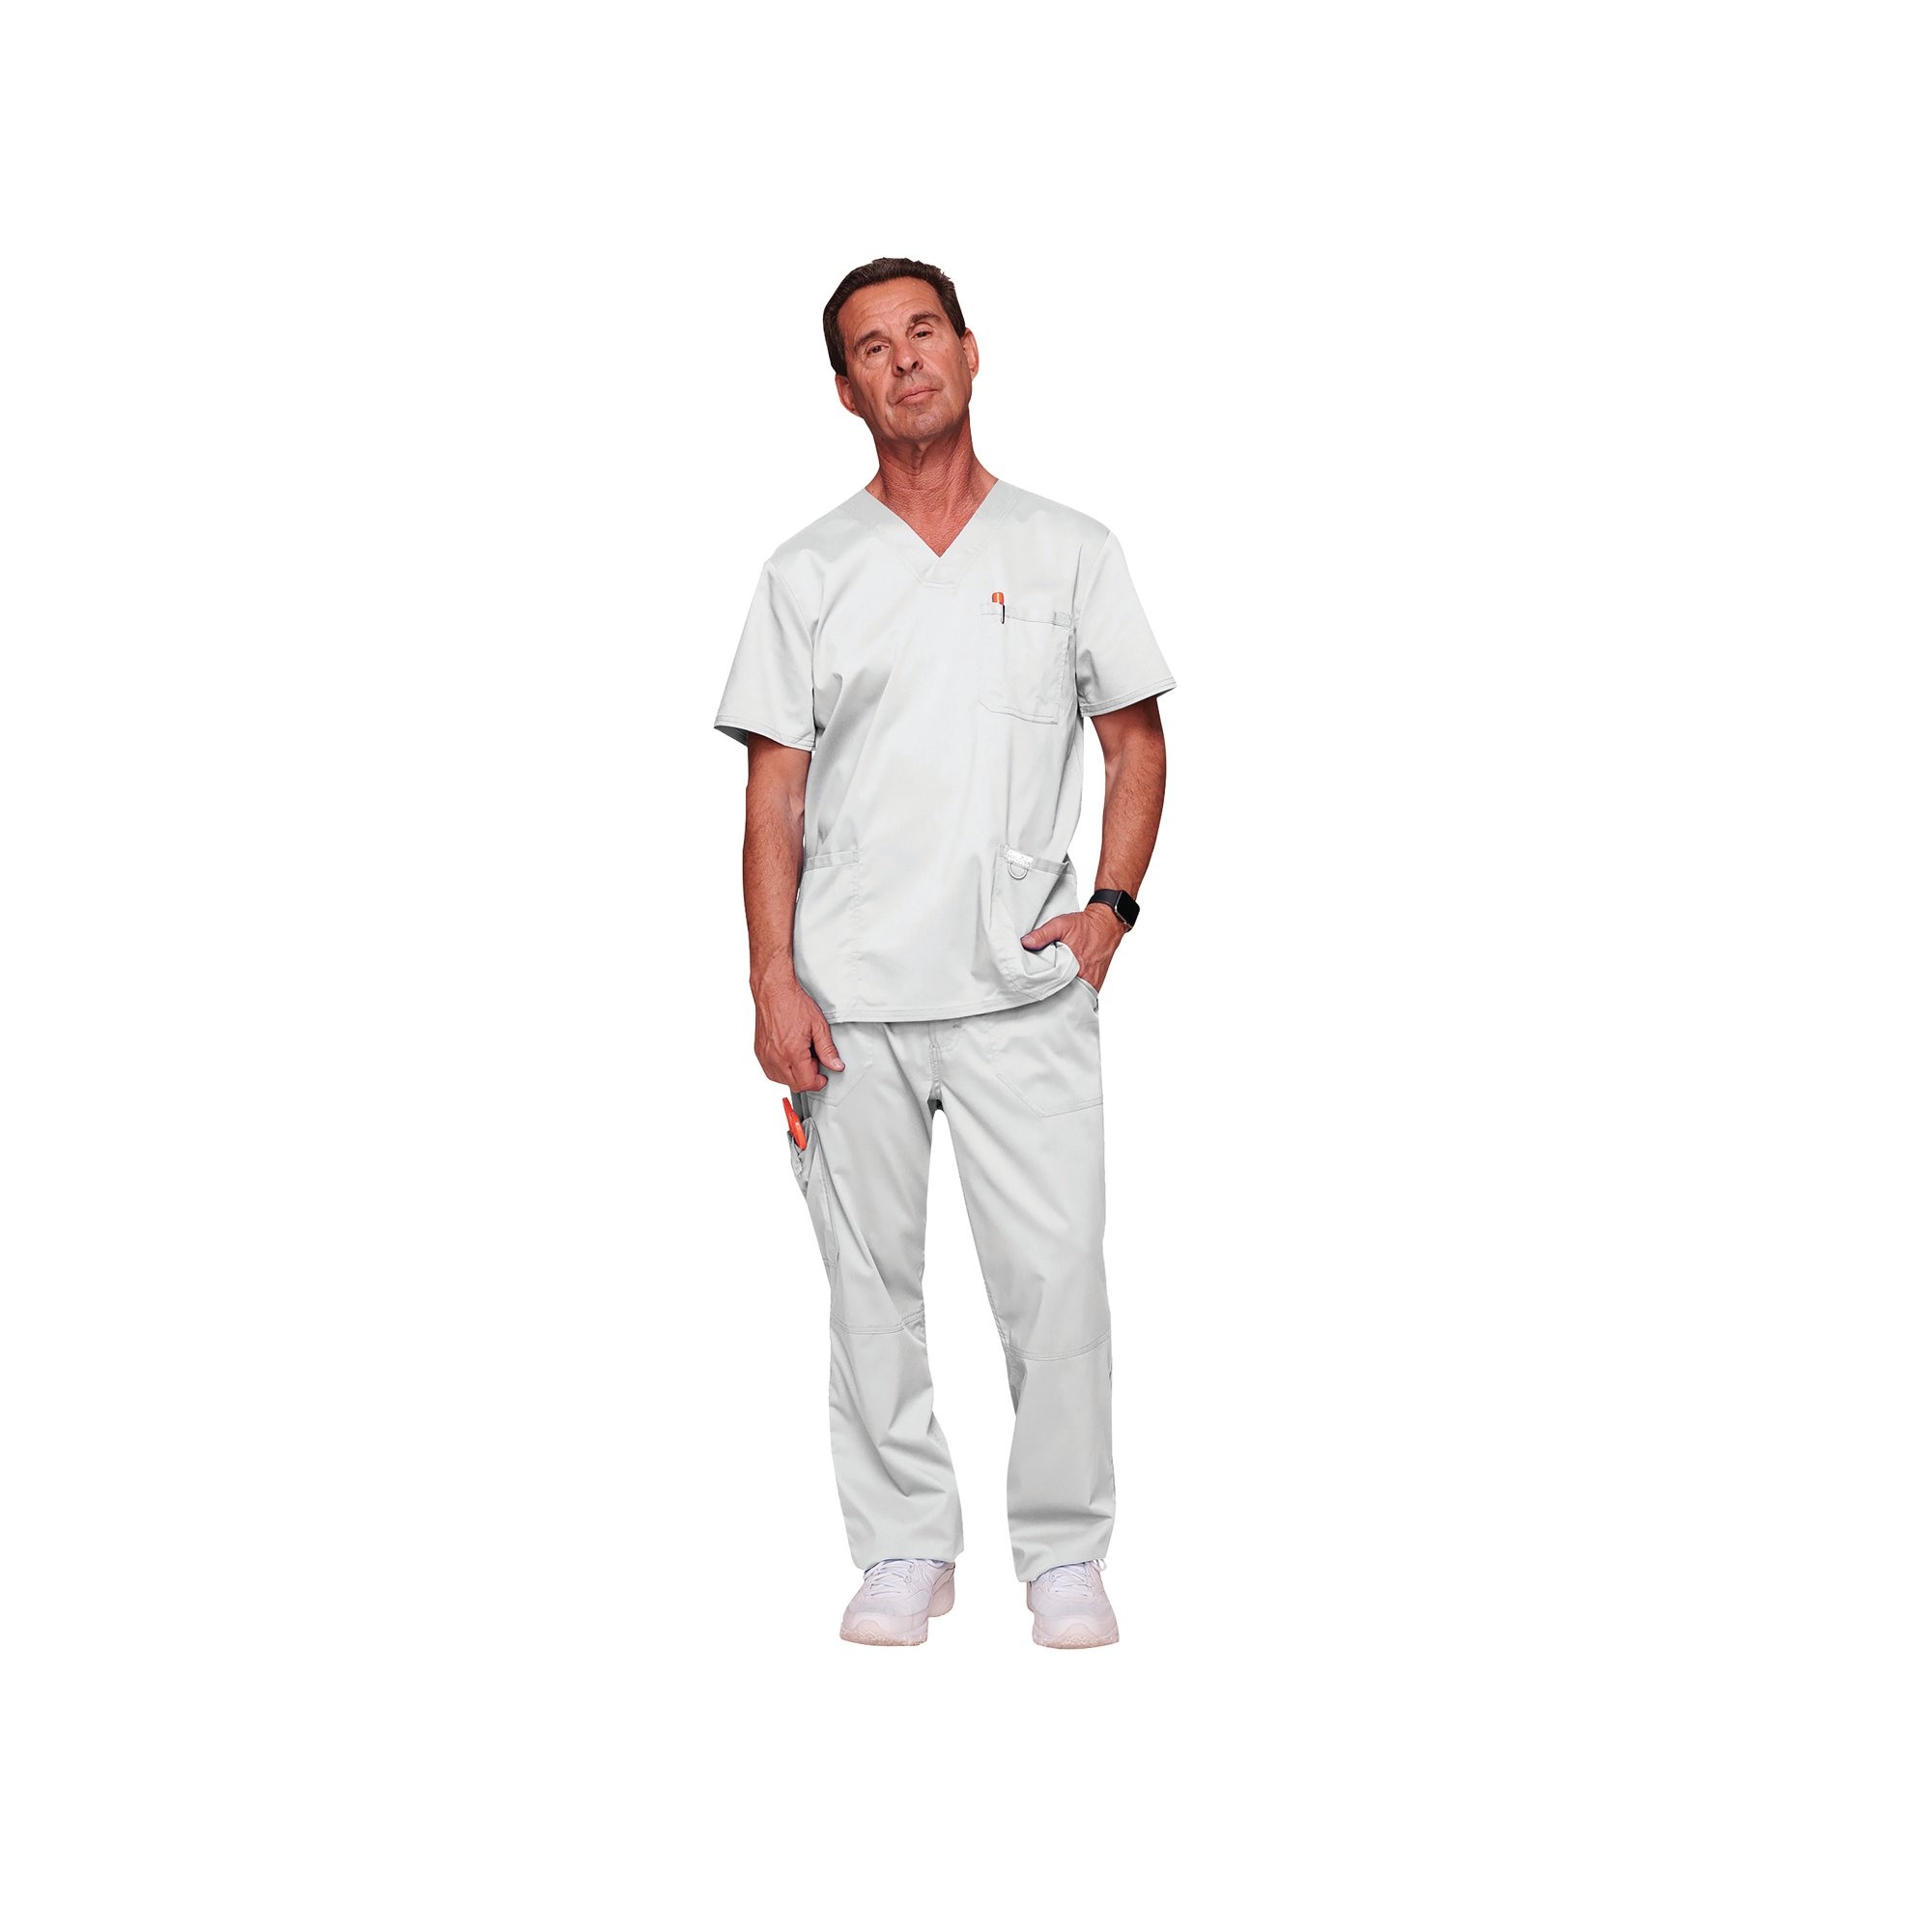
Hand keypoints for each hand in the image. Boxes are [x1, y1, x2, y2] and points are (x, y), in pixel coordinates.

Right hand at [752, 970, 842, 1089]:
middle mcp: (776, 1057)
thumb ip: (827, 1050)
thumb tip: (836, 1066)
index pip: (806, 1083)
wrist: (773, 991)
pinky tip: (789, 1055)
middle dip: (808, 1078)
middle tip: (813, 1059)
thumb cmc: (794, 1004)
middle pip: (795, 1084)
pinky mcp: (759, 1052)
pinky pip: (771, 1071)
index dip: (818, 1082)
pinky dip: (782, 1069)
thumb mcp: (818, 1026)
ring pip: (781, 1080)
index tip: (823, 1075)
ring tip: (801, 1055)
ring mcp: (765, 1056)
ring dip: (794, 1074)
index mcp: (792, 1052)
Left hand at [1021, 903, 1125, 991]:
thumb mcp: (1060, 925)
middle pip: (1063, 992)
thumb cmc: (1084, 926)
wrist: (1106, 925)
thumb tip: (1025, 943)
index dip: (1041, 986)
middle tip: (1038, 990)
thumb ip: (1042, 934)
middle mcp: (1085, 976)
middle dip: (1051, 992)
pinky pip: (1082, 994)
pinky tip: (1064, 989)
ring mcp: (1091, 982)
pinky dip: (1073, 993)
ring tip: (1050, 991)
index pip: (1053, 984)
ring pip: (1073, 995)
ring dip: (1062, 994)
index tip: (1031, 986)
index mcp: (1074, 964)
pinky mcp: (1095, 983)